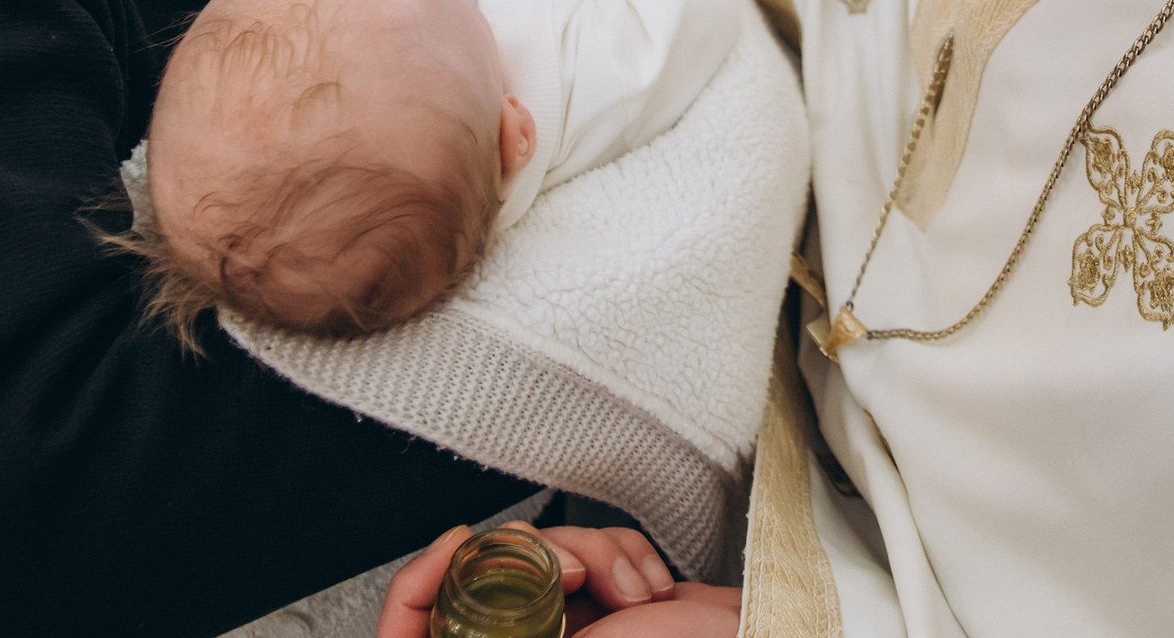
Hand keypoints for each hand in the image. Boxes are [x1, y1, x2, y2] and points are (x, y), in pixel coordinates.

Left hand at [375, 522, 734, 637]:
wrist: (758, 633)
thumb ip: (518, 633)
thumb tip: (439, 624)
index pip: (415, 629)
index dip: (420, 585)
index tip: (457, 546)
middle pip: (488, 578)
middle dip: (539, 556)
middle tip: (575, 569)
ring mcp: (569, 625)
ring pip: (543, 557)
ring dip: (596, 554)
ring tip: (631, 588)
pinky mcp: (605, 600)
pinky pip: (591, 551)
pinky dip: (623, 554)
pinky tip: (648, 585)